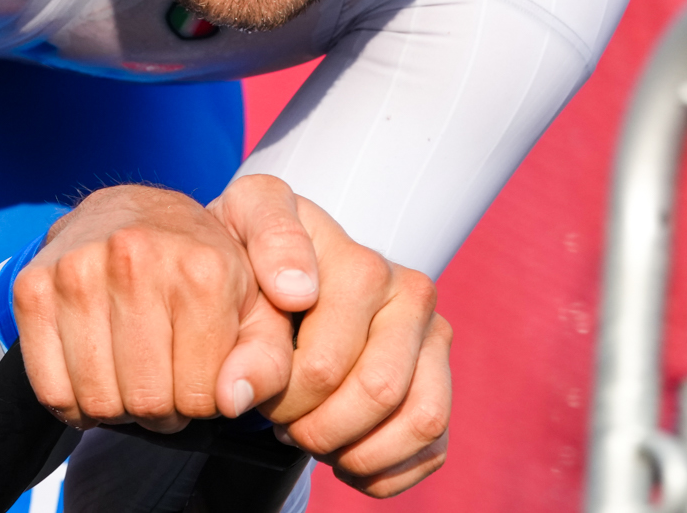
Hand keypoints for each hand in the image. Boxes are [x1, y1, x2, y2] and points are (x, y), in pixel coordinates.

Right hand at [13, 184, 296, 431]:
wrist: (130, 212)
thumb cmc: (202, 269)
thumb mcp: (259, 309)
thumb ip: (268, 361)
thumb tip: (233, 401)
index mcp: (203, 266)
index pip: (205, 396)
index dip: (206, 400)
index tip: (202, 370)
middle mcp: (137, 258)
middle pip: (149, 402)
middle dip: (163, 408)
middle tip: (167, 375)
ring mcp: (78, 270)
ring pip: (99, 402)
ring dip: (118, 407)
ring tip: (134, 372)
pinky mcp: (32, 287)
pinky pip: (51, 391)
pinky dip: (74, 402)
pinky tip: (97, 371)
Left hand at [253, 195, 452, 496]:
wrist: (274, 268)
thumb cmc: (255, 250)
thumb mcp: (246, 216)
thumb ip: (267, 242)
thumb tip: (297, 292)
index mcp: (364, 265)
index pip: (328, 363)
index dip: (283, 395)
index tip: (250, 388)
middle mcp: (411, 294)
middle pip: (379, 393)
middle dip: (318, 428)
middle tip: (280, 421)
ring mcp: (433, 338)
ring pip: (422, 420)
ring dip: (359, 451)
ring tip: (313, 437)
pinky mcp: (441, 378)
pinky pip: (433, 447)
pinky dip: (384, 471)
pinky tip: (343, 453)